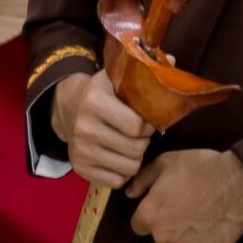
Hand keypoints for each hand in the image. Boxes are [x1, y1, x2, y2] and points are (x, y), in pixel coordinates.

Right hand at [55, 71, 149, 186]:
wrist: (69, 108)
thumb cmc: (104, 93)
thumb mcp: (119, 77)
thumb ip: (146, 70)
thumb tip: (172, 60)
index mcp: (95, 101)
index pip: (137, 126)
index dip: (150, 124)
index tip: (149, 119)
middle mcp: (84, 127)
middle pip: (136, 149)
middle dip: (144, 141)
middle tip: (140, 133)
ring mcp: (79, 150)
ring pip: (130, 168)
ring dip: (136, 157)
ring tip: (130, 144)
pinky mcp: (79, 168)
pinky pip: (117, 182)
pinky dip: (123, 172)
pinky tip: (119, 156)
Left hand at [129, 149, 242, 242]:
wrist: (238, 182)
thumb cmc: (200, 168)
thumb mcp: (165, 163)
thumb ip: (142, 180)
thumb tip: (129, 194)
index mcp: (149, 215)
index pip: (138, 224)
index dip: (151, 214)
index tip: (166, 205)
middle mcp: (162, 237)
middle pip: (160, 234)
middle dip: (170, 223)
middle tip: (189, 206)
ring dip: (188, 233)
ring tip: (205, 214)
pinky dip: (205, 242)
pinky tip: (214, 225)